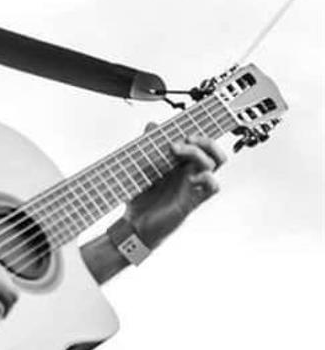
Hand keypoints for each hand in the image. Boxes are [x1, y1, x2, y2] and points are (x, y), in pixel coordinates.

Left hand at [124, 130, 225, 247]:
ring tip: (177, 151)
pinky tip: (190, 177)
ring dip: (199, 153)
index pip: (200, 146)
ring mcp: (194, 186)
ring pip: (215, 164)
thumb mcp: (140, 170)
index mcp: (180, 165)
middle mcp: (190, 173)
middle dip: (205, 141)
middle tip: (186, 139)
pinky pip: (213, 187)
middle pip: (215, 152)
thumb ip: (148, 147)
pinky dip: (207, 178)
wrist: (134, 225)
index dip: (200, 134)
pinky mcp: (193, 200)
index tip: (185, 127)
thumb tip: (152, 125)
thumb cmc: (140, 198)